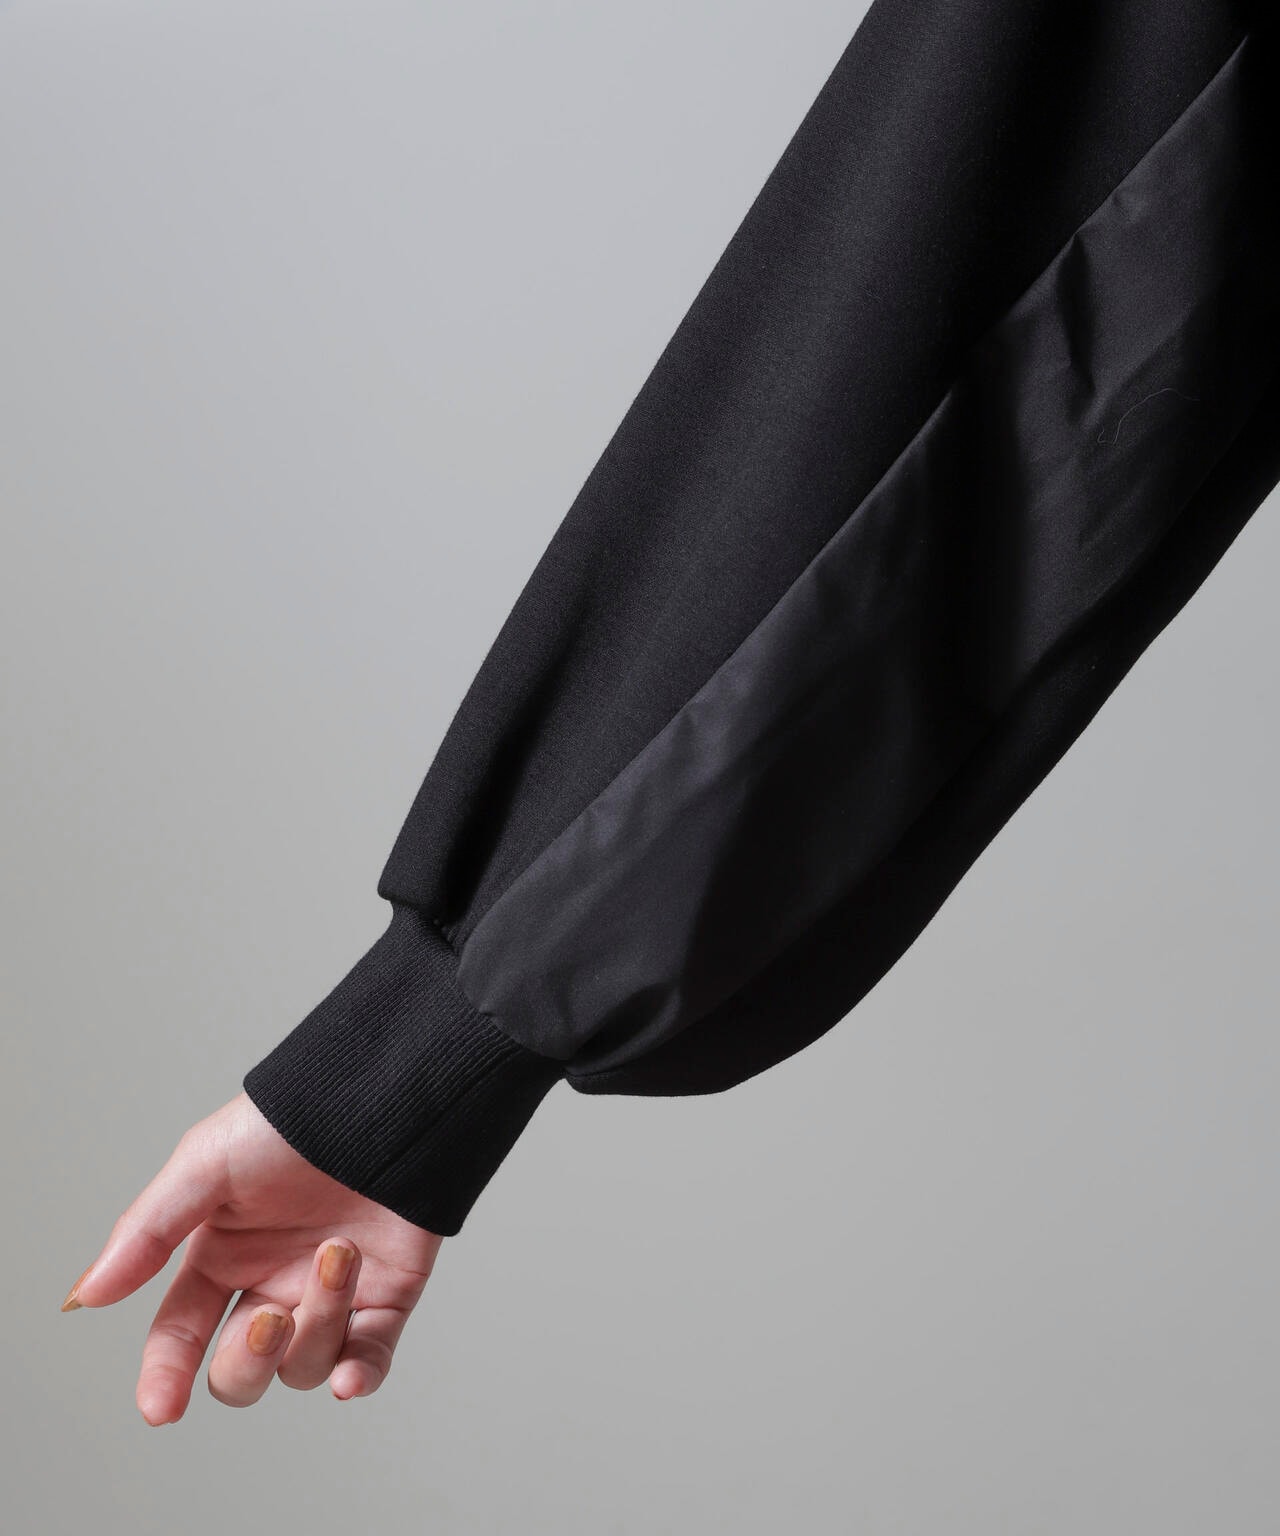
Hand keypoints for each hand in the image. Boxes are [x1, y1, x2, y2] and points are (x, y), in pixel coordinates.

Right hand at [59, 1091, 442, 1423]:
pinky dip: (360, 1377)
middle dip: (248, 1359)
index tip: (160, 1407)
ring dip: (319, 1323)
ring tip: (340, 1254)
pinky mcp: (387, 1297)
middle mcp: (271, 1283)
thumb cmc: (292, 1124)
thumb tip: (86, 1294)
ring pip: (304, 1366)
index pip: (180, 1334)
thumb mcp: (206, 1166)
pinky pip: (368, 1363)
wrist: (380, 1101)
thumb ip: (148, 1232)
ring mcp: (328, 1296)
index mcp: (221, 1256)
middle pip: (239, 1372)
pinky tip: (352, 1377)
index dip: (165, 1375)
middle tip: (270, 1317)